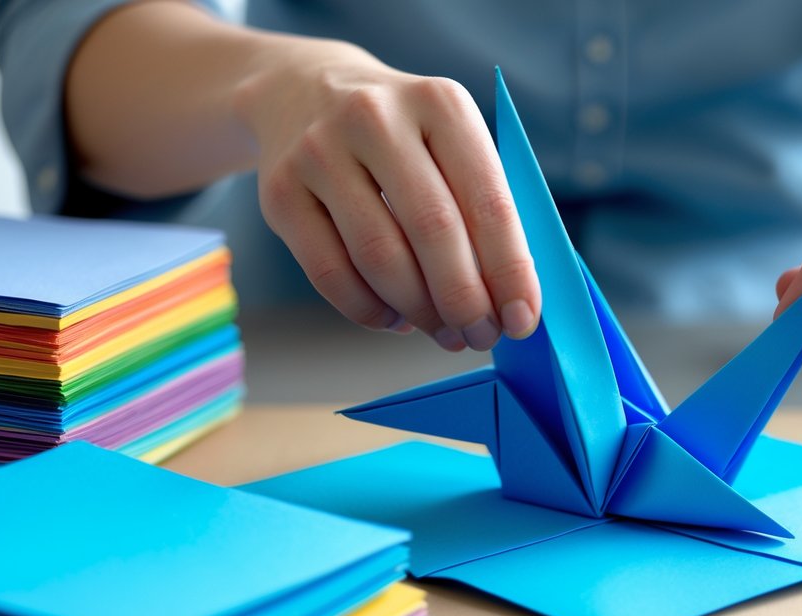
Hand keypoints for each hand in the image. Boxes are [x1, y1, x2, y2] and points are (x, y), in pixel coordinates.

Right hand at [236, 40, 539, 350]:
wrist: (301, 92)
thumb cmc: (401, 136)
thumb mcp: (448, 141)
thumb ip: (481, 208)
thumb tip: (508, 301)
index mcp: (439, 104)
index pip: (487, 200)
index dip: (509, 270)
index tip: (522, 320)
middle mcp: (376, 119)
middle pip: (433, 231)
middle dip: (465, 300)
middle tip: (481, 336)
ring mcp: (319, 153)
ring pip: (380, 259)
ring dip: (420, 312)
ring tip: (443, 332)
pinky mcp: (279, 193)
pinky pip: (331, 275)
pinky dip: (370, 311)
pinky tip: (395, 318)